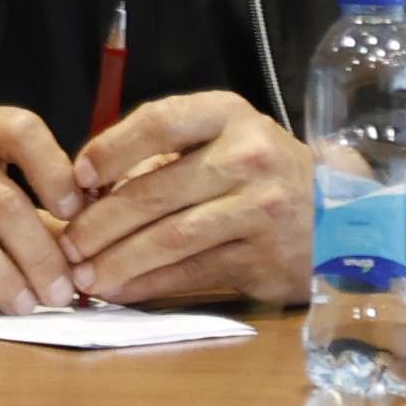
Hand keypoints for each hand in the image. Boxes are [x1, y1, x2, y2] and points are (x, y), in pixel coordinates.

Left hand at [61, 89, 309, 308]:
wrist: (338, 214)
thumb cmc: (259, 172)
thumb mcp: (224, 140)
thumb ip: (165, 158)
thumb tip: (88, 193)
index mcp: (229, 116)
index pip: (160, 122)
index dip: (112, 149)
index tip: (77, 176)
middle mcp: (248, 157)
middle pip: (158, 189)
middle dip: (102, 222)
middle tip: (67, 244)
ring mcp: (261, 209)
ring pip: (172, 238)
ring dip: (119, 260)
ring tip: (84, 274)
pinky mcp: (265, 259)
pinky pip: (194, 273)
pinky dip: (149, 284)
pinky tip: (121, 289)